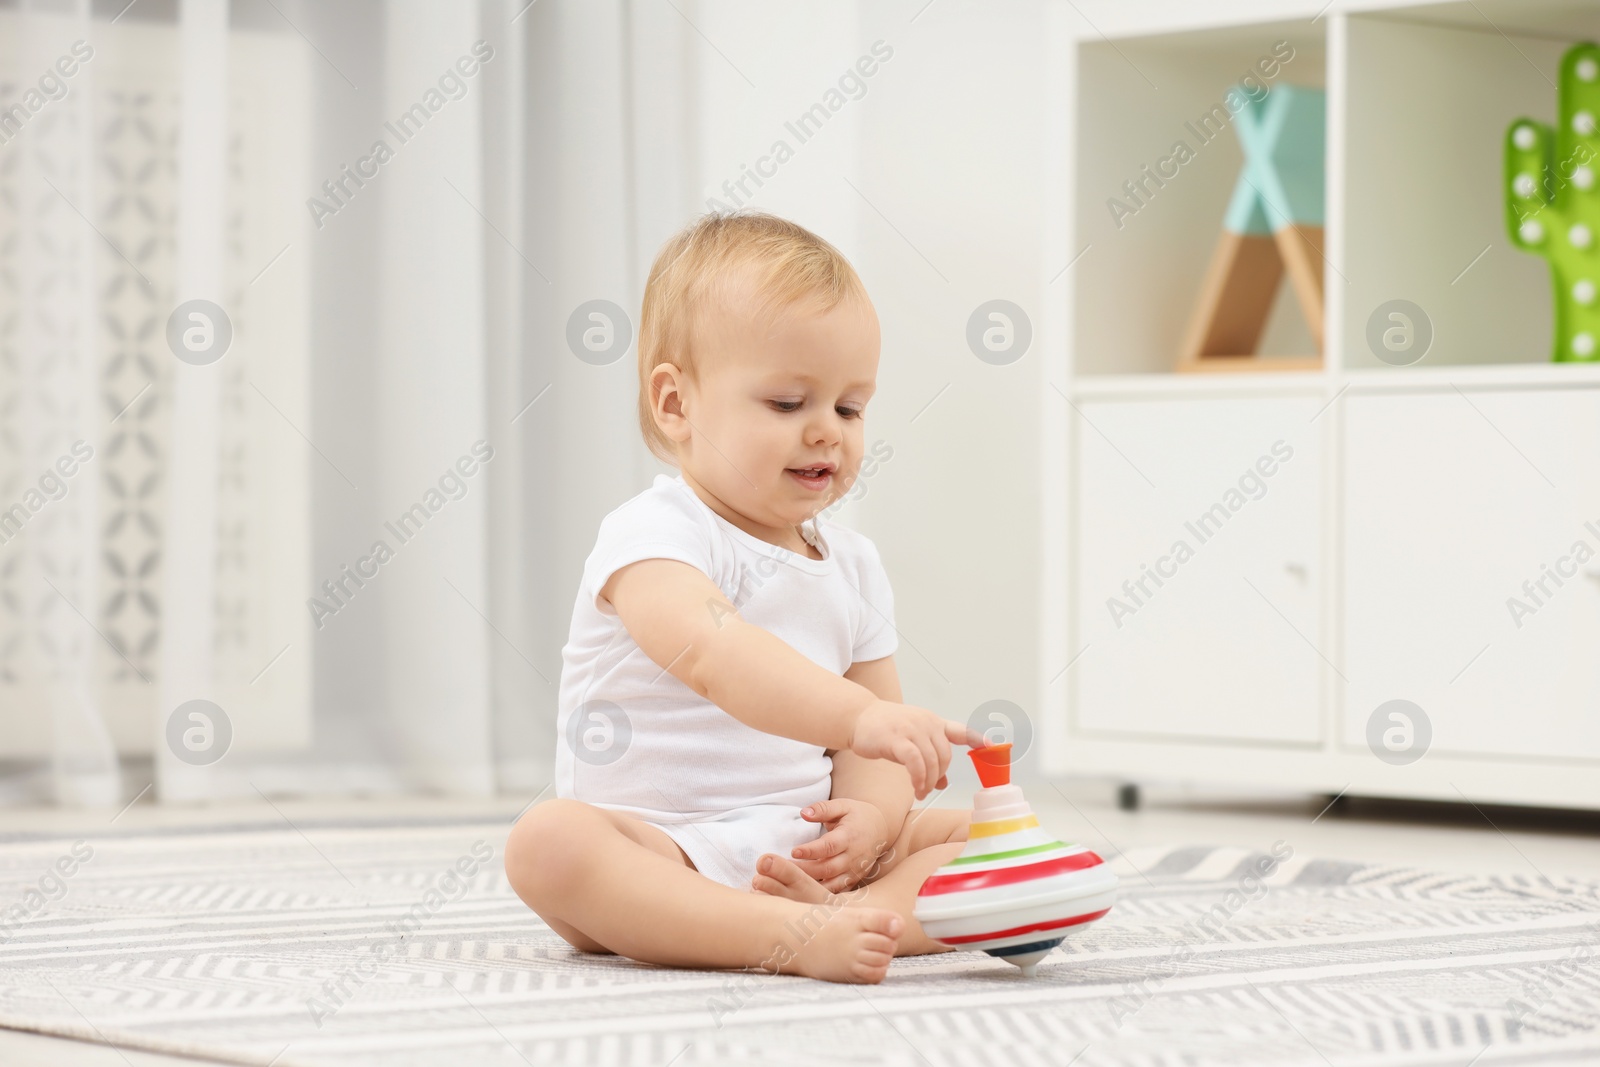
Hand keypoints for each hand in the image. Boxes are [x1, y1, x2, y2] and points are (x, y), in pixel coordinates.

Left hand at [789, 798, 890, 892]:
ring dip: (811, 885)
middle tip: (784, 869)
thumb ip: (823, 809)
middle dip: (805, 871)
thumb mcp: (842, 806)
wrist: (881, 828)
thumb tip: (804, 813)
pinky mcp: (854, 880)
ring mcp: (855, 871)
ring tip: (791, 881)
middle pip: (828, 868)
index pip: (829, 846)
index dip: (811, 850)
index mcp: (849, 836)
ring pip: (832, 884)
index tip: (794, 852)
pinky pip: (838, 892)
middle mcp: (853, 856)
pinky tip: (805, 893)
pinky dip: (822, 894)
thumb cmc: (857, 815)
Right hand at [847, 699, 986, 799]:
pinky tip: (915, 786)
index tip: (994, 747)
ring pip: (932, 761)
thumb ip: (928, 758)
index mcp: (933, 722)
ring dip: (928, 781)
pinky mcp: (897, 739)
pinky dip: (919, 777)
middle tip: (928, 787)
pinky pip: (916, 762)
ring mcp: (912, 729)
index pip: (961, 731)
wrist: (859, 717)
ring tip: (920, 791)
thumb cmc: (886, 730)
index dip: (978, 739)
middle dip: (939, 775)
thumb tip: (942, 783)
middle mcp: (927, 723)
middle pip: (945, 756)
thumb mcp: (911, 741)